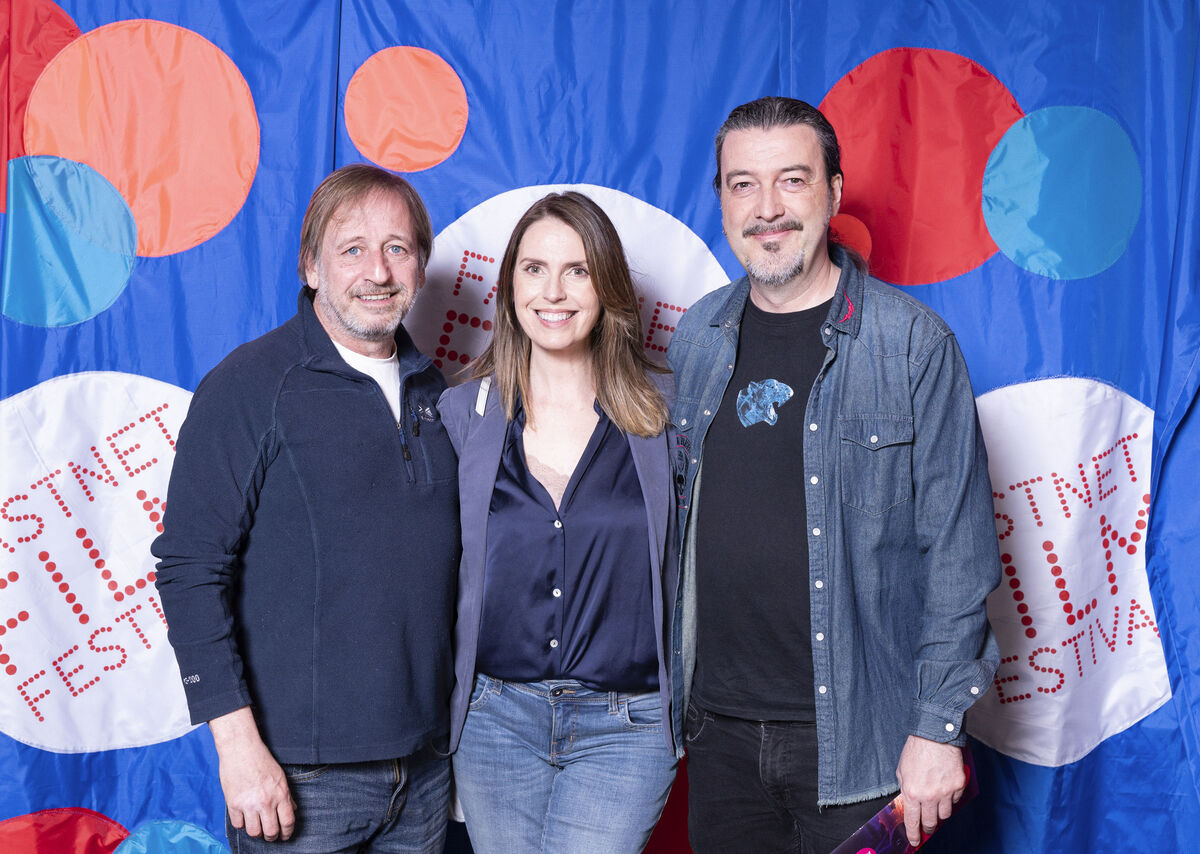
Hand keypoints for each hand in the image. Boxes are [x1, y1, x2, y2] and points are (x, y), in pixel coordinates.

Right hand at [209, 707, 296, 841]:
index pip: (288, 822)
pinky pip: (238, 824)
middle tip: (270, 835)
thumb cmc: (261, 759)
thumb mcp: (279, 776)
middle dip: (272, 837)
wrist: (240, 748)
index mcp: (280, 794)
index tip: (285, 836)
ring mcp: (249, 804)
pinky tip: (244, 817)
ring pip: (254, 832)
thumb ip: (286, 795)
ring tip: (257, 826)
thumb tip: (291, 810)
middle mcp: (266, 801)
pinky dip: (242, 823)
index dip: (287, 833)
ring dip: (256, 832)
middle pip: (271, 832)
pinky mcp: (233, 804)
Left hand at [895, 735, 964, 847]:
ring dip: (939, 812)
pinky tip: (945, 787)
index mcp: (912, 792)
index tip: (914, 840)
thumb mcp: (902, 771)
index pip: (912, 821)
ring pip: (945, 814)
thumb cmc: (917, 750)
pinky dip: (950, 798)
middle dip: (928, 826)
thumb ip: (906, 789)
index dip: (913, 834)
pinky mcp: (958, 786)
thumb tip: (910, 803)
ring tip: (936, 802)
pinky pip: (955, 800)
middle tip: (927, 824)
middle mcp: (929, 796)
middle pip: (931, 822)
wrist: (935, 735)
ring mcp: (946, 792)